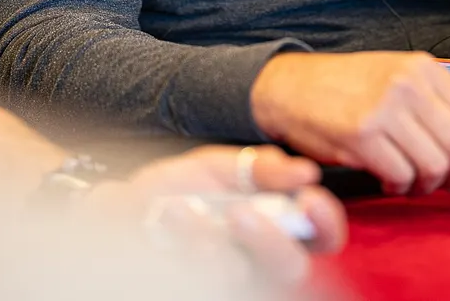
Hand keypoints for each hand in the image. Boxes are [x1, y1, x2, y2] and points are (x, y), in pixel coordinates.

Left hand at [98, 145, 346, 285]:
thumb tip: (305, 172)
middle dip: (270, 241)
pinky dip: (179, 243)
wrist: (123, 208)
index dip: (326, 221)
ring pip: (238, 274)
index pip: (322, 234)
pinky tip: (168, 218)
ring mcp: (226, 275)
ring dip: (209, 242)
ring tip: (181, 208)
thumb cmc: (178, 190)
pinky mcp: (193, 284)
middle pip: (291, 268)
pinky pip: (196, 279)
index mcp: (275, 224)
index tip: (309, 200)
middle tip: (241, 214)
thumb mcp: (219, 166)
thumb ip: (260, 167)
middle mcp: (256, 257)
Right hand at [250, 51, 449, 195]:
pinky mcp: (361, 135)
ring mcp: (385, 110)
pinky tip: (391, 179)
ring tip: (414, 180)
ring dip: (429, 184)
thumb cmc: (349, 87)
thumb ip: (436, 101)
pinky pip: (401, 175)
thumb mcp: (398, 75)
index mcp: (424, 68)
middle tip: (449, 183)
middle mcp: (408, 86)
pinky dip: (401, 186)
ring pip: (434, 165)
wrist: (292, 86)